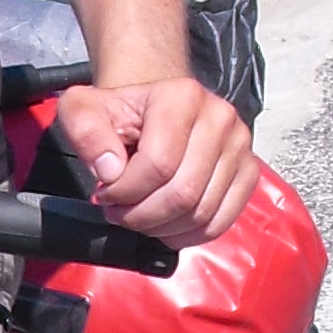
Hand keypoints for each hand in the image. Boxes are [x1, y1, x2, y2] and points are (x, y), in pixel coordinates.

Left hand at [52, 75, 256, 246]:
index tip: (105, 193)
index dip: (124, 191)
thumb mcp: (85, 110)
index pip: (158, 164)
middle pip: (182, 193)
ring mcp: (239, 147)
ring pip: (201, 213)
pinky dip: (188, 235)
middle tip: (119, 212)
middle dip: (142, 215)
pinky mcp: (248, 173)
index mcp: (182, 97)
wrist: (154, 113)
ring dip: (162, 228)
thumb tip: (109, 169)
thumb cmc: (122, 115)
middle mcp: (219, 118)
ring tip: (140, 215)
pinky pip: (221, 221)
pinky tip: (165, 226)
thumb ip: (86, 132)